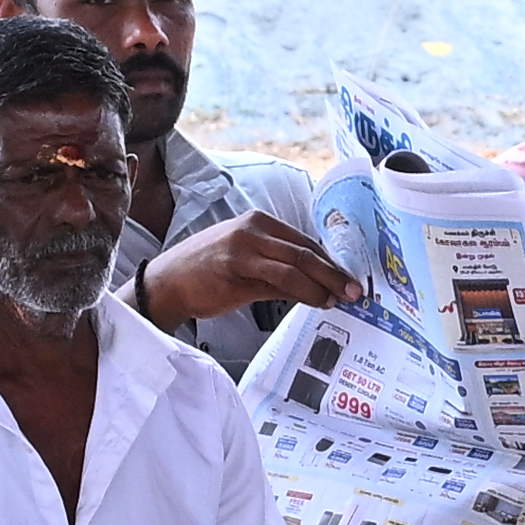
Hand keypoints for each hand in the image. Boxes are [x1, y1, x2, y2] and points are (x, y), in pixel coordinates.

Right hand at [143, 209, 361, 332]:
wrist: (168, 283)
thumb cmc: (208, 273)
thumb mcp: (247, 261)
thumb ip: (280, 269)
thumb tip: (319, 286)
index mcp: (257, 222)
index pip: (305, 241)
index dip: (331, 262)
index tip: (349, 279)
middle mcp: (252, 230)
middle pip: (305, 251)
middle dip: (335, 273)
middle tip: (356, 291)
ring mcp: (244, 248)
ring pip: (296, 265)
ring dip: (323, 285)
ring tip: (339, 300)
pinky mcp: (237, 270)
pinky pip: (279, 281)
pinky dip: (303, 293)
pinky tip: (317, 302)